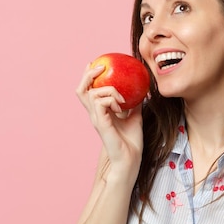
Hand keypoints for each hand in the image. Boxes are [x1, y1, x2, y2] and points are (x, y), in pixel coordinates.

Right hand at [76, 63, 143, 179]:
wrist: (131, 159)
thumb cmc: (131, 141)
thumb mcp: (135, 116)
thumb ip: (134, 103)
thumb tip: (141, 89)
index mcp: (100, 111)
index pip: (88, 90)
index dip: (89, 76)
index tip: (99, 64)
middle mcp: (95, 114)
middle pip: (81, 89)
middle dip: (88, 75)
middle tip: (101, 67)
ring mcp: (96, 119)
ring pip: (92, 93)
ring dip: (108, 90)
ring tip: (121, 99)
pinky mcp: (101, 124)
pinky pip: (100, 102)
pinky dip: (110, 99)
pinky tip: (121, 106)